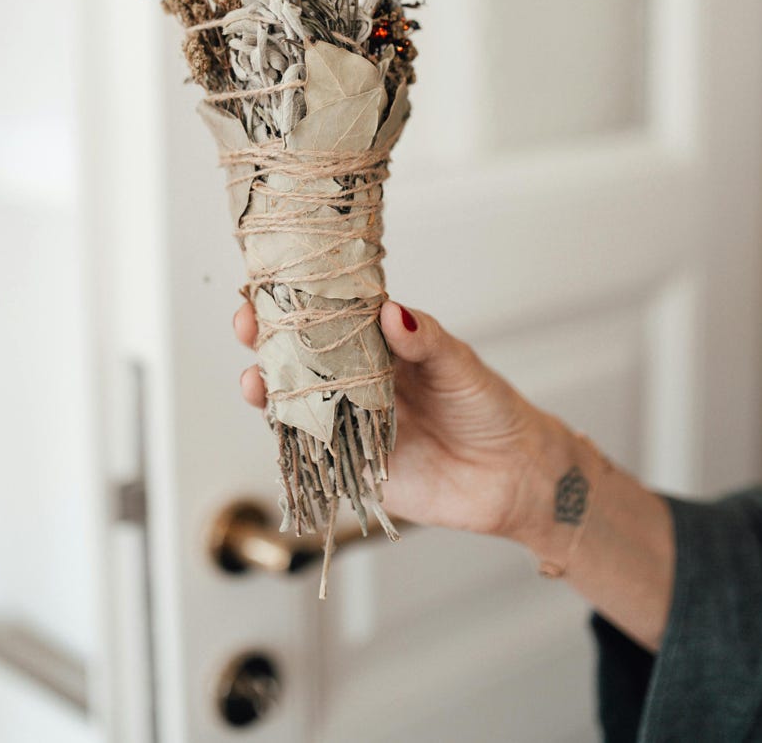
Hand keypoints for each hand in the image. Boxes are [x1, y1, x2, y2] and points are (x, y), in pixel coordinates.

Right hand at [234, 297, 546, 537]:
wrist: (512, 477)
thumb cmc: (490, 409)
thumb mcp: (461, 366)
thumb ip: (426, 341)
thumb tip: (392, 312)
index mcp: (382, 344)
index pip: (332, 313)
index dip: (300, 298)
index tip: (273, 283)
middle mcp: (359, 378)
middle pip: (300, 353)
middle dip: (268, 337)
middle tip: (248, 323)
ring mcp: (351, 420)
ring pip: (296, 398)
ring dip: (268, 385)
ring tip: (255, 377)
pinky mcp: (351, 464)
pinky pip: (310, 448)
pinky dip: (285, 434)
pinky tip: (271, 419)